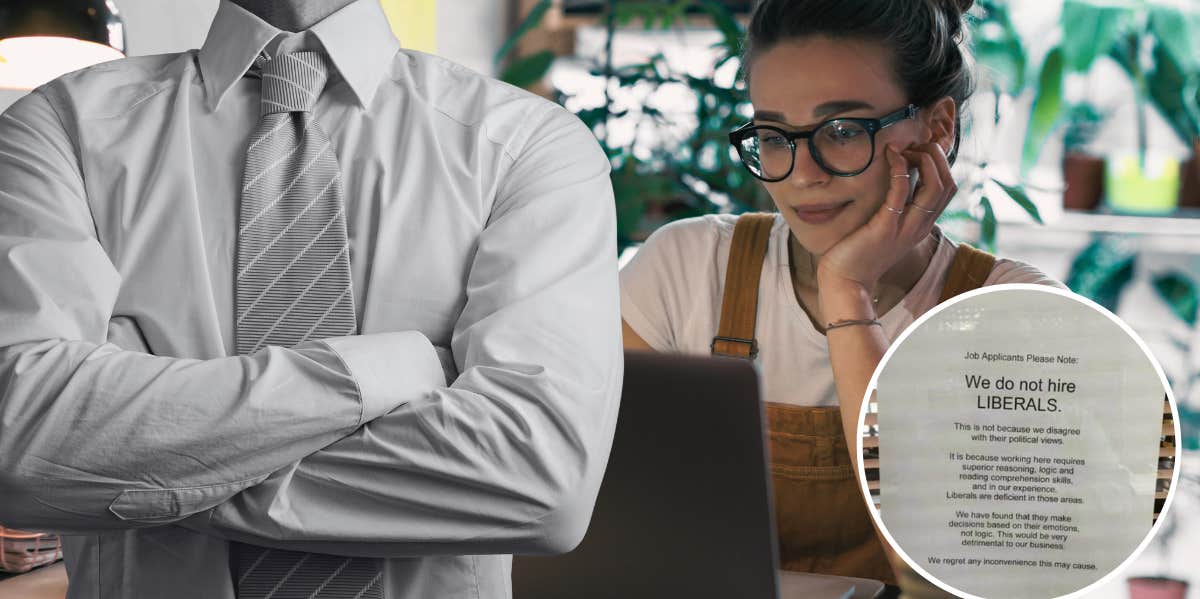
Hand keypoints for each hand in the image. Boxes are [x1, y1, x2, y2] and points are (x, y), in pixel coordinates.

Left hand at [815, 142, 956, 296]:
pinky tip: (891, 156)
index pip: (948, 188)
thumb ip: (896, 207)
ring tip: (905, 148)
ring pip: (935, 187)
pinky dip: (900, 170)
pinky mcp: (885, 228)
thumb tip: (896, 178)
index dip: (940, 163)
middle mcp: (920, 227)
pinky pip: (901, 192)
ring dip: (924, 160)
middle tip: (913, 145)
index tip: (918, 150)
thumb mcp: (885, 227)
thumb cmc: (859, 252)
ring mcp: (905, 228)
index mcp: (922, 225)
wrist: (845, 282)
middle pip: (948, 184)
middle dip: (936, 156)